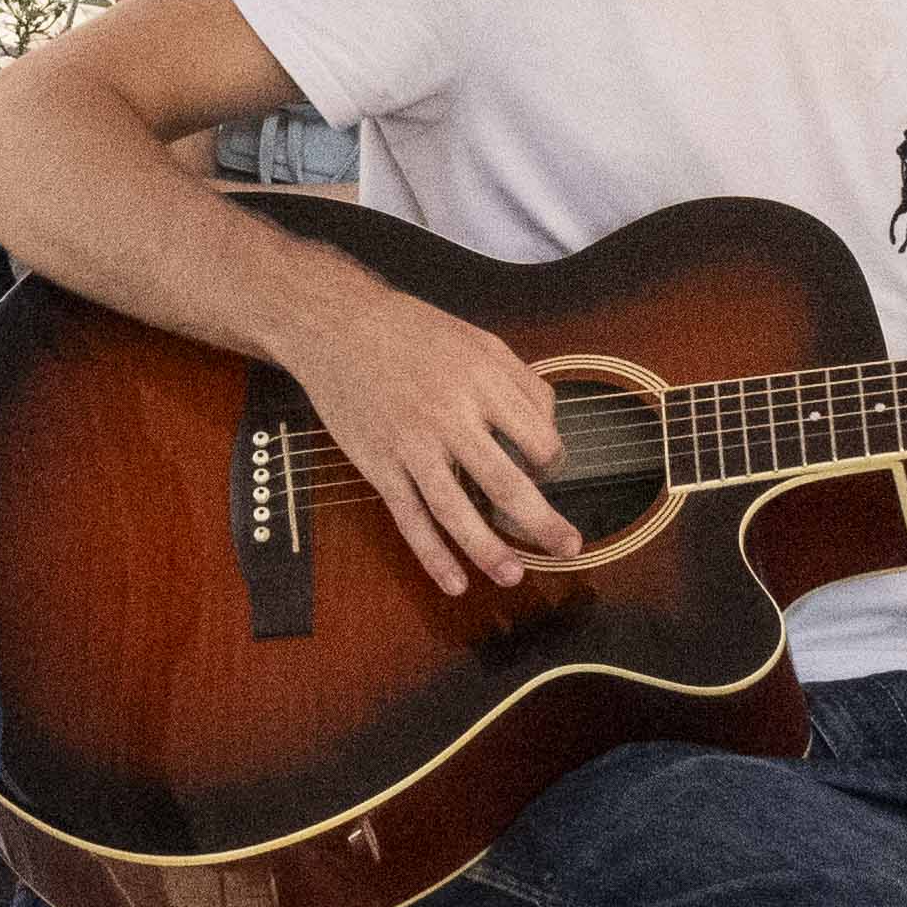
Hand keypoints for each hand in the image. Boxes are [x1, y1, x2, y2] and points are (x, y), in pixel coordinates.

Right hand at [287, 278, 590, 603]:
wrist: (337, 325)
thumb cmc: (414, 331)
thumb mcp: (481, 340)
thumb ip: (522, 381)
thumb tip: (551, 428)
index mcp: (483, 383)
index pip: (538, 438)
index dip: (552, 461)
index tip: (547, 469)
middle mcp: (449, 417)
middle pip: (505, 482)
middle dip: (542, 522)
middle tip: (570, 548)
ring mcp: (411, 446)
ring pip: (455, 511)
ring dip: (487, 550)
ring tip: (513, 576)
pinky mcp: (379, 465)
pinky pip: (410, 518)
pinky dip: (432, 555)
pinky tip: (454, 581)